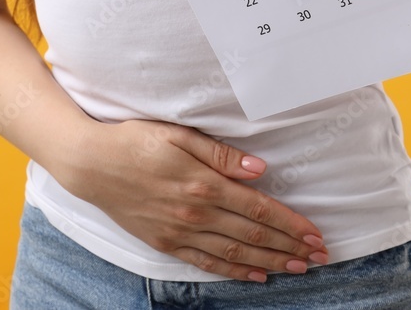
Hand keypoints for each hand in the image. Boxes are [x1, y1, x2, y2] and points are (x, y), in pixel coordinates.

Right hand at [53, 119, 327, 282]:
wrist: (91, 164)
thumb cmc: (136, 141)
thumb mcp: (179, 135)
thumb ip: (220, 154)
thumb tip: (259, 169)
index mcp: (203, 184)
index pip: (259, 209)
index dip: (291, 223)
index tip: (315, 232)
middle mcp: (195, 213)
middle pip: (253, 236)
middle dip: (290, 246)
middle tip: (320, 255)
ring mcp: (180, 232)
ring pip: (235, 253)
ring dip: (271, 262)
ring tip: (298, 268)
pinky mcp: (166, 243)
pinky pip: (207, 263)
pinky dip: (234, 271)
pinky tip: (255, 275)